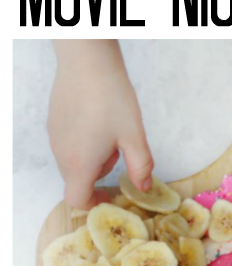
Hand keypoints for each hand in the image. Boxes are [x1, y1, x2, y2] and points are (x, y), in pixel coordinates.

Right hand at [48, 40, 153, 208]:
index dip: (93, 203)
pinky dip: (82, 144)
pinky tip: (97, 121)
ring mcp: (55, 138)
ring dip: (91, 158)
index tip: (109, 194)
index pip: (77, 200)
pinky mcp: (53, 123)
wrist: (87, 62)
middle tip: (118, 152)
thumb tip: (143, 187)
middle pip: (76, 181)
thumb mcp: (134, 136)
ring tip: (109, 132)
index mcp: (80, 164)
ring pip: (71, 162)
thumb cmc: (111, 98)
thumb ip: (141, 167)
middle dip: (98, 175)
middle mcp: (62, 154)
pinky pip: (66, 144)